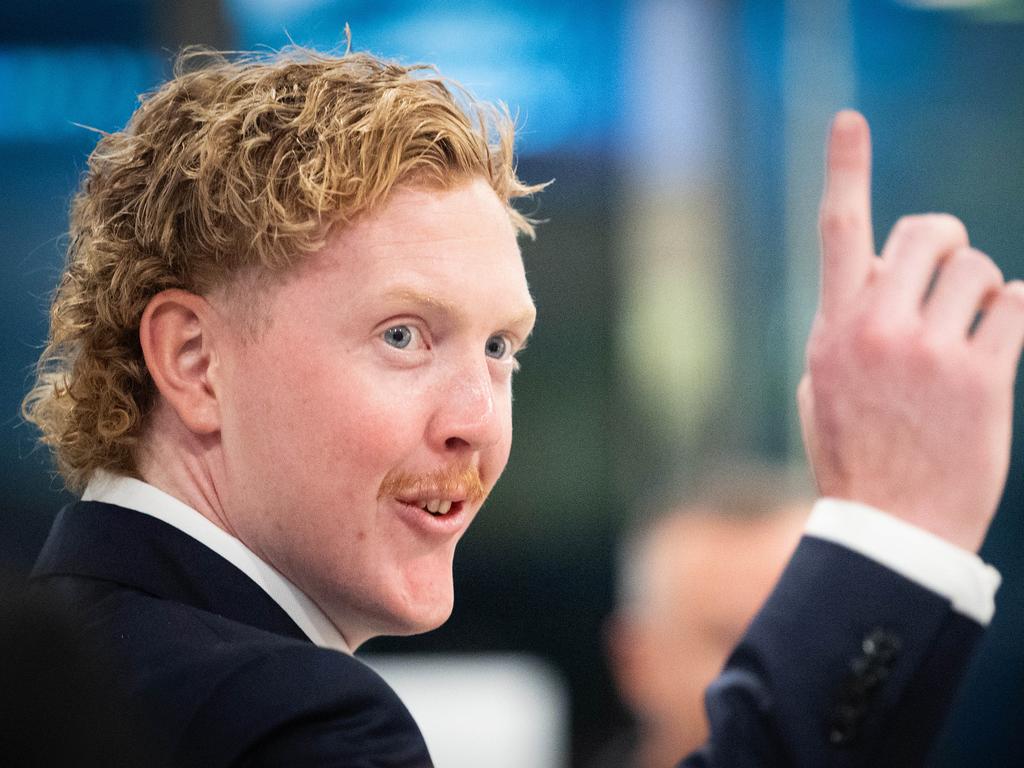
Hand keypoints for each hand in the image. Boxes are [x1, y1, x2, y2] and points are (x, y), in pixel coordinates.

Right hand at [799, 110, 1023, 552]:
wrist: (892, 527)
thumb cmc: (854, 452)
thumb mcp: (824, 383)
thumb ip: (848, 322)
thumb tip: (885, 276)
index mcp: (833, 329)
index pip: (838, 231)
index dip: (844, 168)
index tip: (848, 120)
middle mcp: (878, 330)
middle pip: (926, 231)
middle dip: (944, 240)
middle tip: (947, 268)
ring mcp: (932, 353)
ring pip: (980, 268)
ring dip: (981, 288)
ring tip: (970, 328)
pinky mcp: (984, 378)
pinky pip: (1019, 307)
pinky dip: (1013, 315)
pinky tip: (997, 342)